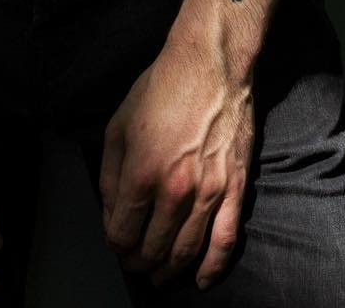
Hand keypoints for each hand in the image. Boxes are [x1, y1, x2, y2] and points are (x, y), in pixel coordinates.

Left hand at [99, 35, 255, 291]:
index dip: (115, 243)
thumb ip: (109, 174)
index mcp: (142, 172)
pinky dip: (212, 268)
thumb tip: (111, 212)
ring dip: (168, 269)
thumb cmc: (161, 89)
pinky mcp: (234, 188)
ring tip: (158, 275)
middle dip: (138, 261)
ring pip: (185, 251)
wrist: (210, 65)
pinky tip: (200, 279)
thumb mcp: (118, 124)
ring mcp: (208, 192)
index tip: (116, 240)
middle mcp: (175, 189)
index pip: (122, 232)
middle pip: (152, 248)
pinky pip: (225, 241)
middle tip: (134, 261)